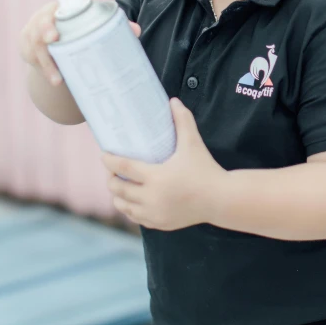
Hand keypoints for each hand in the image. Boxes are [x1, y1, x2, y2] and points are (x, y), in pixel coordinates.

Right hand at [19, 0, 141, 85]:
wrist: (53, 48)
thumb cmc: (77, 32)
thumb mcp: (89, 27)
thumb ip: (111, 28)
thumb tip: (137, 30)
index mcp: (63, 6)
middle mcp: (46, 16)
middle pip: (42, 19)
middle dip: (46, 28)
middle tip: (54, 38)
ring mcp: (33, 32)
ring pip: (36, 44)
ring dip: (47, 61)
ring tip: (58, 78)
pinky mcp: (28, 49)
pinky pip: (34, 59)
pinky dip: (45, 70)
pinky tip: (55, 80)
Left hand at [102, 98, 226, 229]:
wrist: (220, 200)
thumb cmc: (205, 169)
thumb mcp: (193, 143)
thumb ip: (183, 120)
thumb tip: (173, 100)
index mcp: (156, 177)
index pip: (123, 168)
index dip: (110, 161)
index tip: (104, 154)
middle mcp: (151, 198)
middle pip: (118, 189)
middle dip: (111, 179)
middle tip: (111, 170)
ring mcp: (155, 213)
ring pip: (124, 206)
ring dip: (117, 196)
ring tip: (118, 185)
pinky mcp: (160, 223)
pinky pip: (136, 218)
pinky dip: (130, 209)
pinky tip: (132, 201)